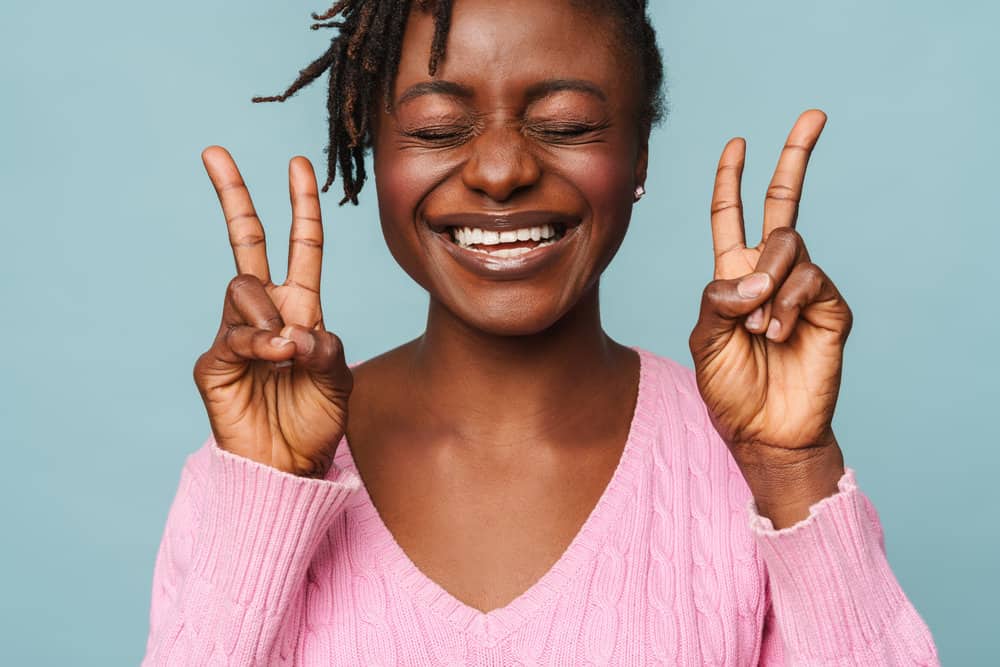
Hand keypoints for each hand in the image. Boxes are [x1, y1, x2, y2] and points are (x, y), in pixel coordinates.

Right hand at [193, 147, 351, 477]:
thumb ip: (327, 347)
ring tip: (288, 351)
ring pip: (242, 288)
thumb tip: (296, 329)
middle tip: (214, 151)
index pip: (301, 246)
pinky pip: (234, 334)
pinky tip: (278, 357)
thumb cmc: (316, 420)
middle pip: (247, 242)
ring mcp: (236, 334)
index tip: (297, 164)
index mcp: (302, 307)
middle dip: (233, 196)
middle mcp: (267, 312)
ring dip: (270, 314)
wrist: (289, 466)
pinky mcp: (215, 362)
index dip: (301, 206)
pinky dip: (261, 343)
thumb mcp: (339, 378)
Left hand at [688, 110, 851, 521]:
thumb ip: (718, 299)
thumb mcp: (705, 340)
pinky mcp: (831, 308)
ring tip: (760, 327)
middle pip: (784, 205)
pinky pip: (811, 279)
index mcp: (733, 277)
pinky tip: (779, 333)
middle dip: (796, 157)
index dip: (732, 181)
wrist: (764, 432)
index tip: (735, 144)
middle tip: (814, 114)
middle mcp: (769, 274)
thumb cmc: (730, 388)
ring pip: (791, 246)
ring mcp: (802, 289)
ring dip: (769, 282)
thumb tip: (755, 274)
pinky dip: (789, 303)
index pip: (733, 217)